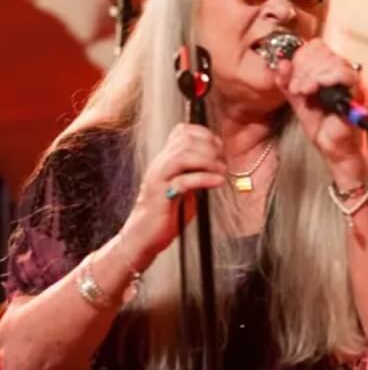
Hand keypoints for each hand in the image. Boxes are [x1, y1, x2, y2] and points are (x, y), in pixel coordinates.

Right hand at [122, 124, 226, 260]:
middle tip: (223, 162)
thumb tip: (220, 161)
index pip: (182, 132)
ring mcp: (159, 180)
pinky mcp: (161, 197)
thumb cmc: (166, 213)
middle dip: (210, 147)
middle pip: (185, 140)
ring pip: (182, 156)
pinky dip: (204, 179)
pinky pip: (183, 181)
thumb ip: (196, 172)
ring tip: (222, 171)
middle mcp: (160, 165)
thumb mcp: (185, 186)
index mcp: (166, 160)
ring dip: (208, 160)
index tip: (220, 148)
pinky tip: (218, 182)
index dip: (204, 135)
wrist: (142, 237)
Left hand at [272, 39, 367, 172]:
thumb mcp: (297, 100)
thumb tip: (281, 63)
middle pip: (322, 51)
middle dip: (303, 68)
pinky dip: (325, 78)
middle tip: (295, 88)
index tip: (290, 75)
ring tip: (302, 91)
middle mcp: (343, 71)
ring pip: (332, 60)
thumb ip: (288, 82)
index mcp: (329, 70)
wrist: (334, 149)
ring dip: (311, 74)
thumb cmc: (320, 125)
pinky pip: (344, 74)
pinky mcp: (357, 92)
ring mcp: (352, 81)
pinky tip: (313, 90)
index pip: (316, 46)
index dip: (300, 56)